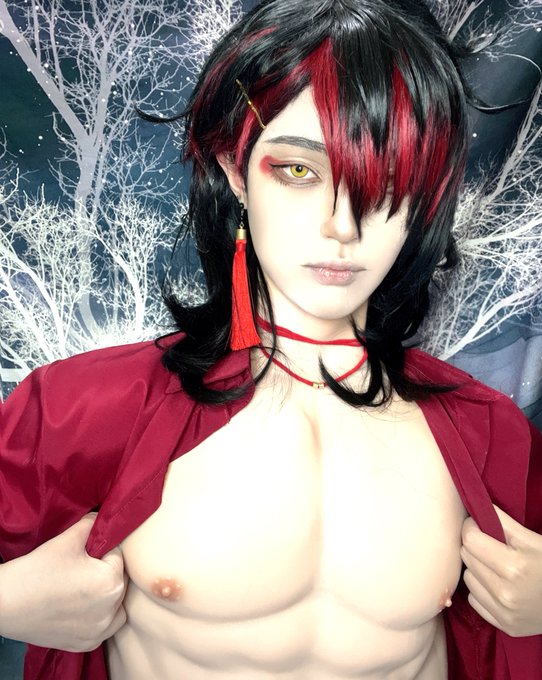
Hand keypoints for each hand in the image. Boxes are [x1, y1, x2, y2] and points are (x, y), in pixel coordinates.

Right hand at [0, 513, 126, 650]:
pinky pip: (104, 627)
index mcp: (111, 582)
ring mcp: (98, 631)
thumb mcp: (69, 538)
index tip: (84, 552)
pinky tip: (82, 606)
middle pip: (119, 581)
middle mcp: (110, 610)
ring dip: (107, 595)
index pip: (119, 556)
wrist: (5, 603)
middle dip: (106, 571)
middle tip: (80, 568)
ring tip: (84, 585)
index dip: (102, 550)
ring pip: (116, 605)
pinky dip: (99, 617)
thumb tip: (104, 518)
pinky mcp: (85, 643)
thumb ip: (93, 524)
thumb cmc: (37, 570)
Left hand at [461, 504, 541, 636]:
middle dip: (475, 546)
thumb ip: (502, 522)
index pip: (470, 540)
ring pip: (468, 579)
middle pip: (467, 558)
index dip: (471, 527)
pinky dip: (482, 590)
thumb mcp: (533, 540)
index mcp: (514, 567)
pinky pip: (475, 600)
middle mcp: (505, 593)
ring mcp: (505, 613)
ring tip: (495, 565)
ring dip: (477, 568)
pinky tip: (497, 584)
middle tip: (489, 543)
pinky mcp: (506, 626)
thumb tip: (477, 508)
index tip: (477, 524)